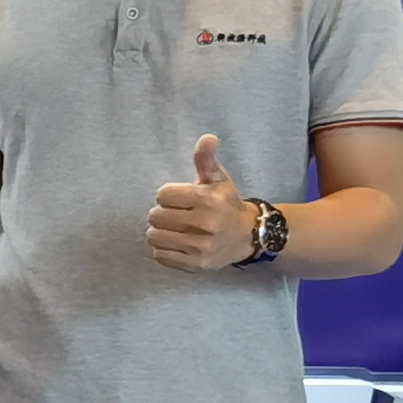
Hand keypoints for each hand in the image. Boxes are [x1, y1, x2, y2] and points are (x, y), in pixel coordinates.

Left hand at [149, 133, 258, 271]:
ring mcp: (201, 247)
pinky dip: (164, 249)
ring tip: (174, 228)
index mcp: (207, 200)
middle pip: (155, 216)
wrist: (248, 235)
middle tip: (175, 214)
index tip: (179, 198)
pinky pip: (160, 256)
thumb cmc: (226, 203)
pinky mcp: (196, 264)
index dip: (167, 195)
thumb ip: (206, 158)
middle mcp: (206, 224)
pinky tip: (177, 242)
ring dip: (159, 232)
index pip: (162, 195)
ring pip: (154, 237)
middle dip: (161, 213)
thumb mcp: (218, 178)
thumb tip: (208, 138)